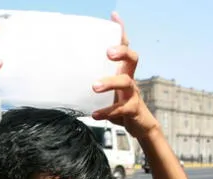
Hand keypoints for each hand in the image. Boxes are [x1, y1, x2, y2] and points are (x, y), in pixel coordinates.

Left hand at [91, 12, 159, 139]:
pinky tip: (95, 114)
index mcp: (124, 71)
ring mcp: (133, 94)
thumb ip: (96, 77)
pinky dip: (107, 111)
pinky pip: (121, 109)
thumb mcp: (110, 88)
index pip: (125, 47)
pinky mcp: (132, 110)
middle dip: (122, 52)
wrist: (140, 125)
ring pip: (126, 82)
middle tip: (108, 53)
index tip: (114, 18)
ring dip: (110, 83)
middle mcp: (130, 79)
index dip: (121, 32)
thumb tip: (72, 66)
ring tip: (94, 86)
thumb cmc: (121, 103)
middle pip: (132, 58)